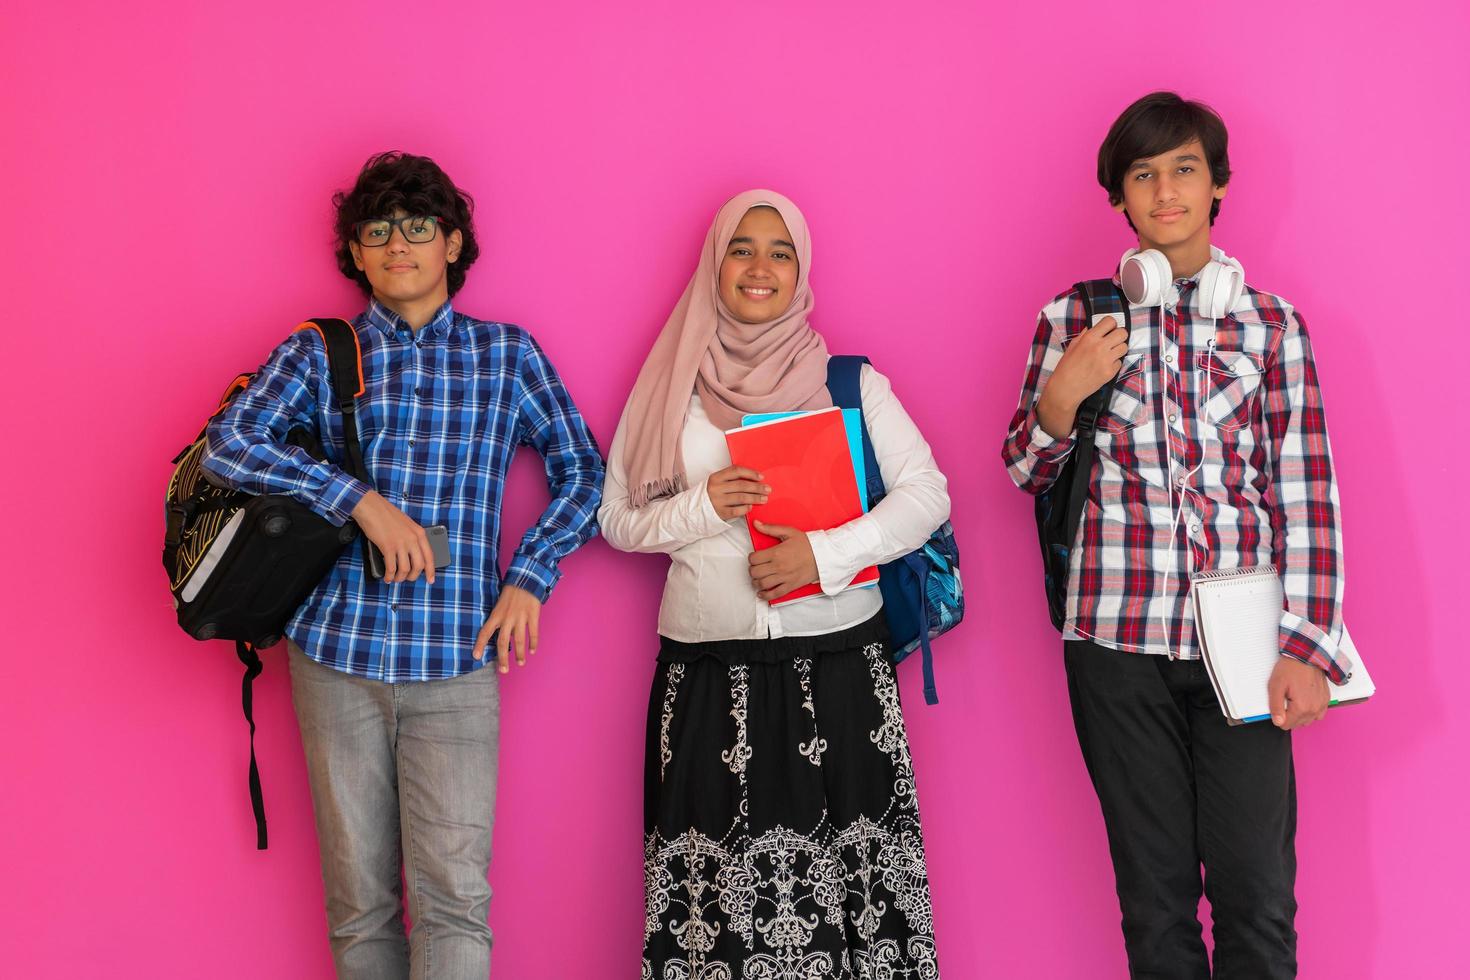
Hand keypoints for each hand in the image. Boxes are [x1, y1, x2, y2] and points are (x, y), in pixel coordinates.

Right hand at [350, 491, 434, 583]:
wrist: (372, 507)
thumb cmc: (386, 514)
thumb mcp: (407, 525)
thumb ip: (412, 538)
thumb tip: (411, 556)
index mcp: (419, 533)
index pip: (430, 556)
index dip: (431, 571)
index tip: (430, 580)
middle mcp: (413, 539)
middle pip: (419, 566)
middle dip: (413, 576)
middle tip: (407, 579)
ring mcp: (401, 543)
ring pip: (405, 569)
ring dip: (400, 577)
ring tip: (395, 578)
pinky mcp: (388, 547)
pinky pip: (391, 567)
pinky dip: (389, 575)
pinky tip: (387, 577)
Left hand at [472, 584, 541, 673]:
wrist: (526, 579)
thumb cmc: (511, 592)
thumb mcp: (500, 605)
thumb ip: (499, 620)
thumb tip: (501, 637)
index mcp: (496, 615)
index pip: (485, 632)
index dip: (480, 644)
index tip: (476, 656)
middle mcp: (507, 618)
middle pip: (502, 642)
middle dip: (503, 658)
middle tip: (504, 670)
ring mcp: (520, 617)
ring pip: (518, 640)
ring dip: (519, 654)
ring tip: (520, 663)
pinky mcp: (533, 615)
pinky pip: (533, 632)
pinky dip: (533, 643)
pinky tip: (532, 651)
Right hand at [707, 466, 769, 519]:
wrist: (695, 510)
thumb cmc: (710, 495)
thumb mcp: (717, 483)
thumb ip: (730, 480)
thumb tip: (754, 480)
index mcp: (716, 477)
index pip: (736, 471)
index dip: (750, 473)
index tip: (761, 477)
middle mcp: (716, 488)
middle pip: (741, 485)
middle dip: (757, 487)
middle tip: (767, 489)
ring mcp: (717, 501)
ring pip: (741, 498)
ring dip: (755, 498)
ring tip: (764, 499)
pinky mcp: (719, 513)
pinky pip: (736, 510)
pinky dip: (745, 508)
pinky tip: (751, 507)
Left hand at [747, 521, 817, 601]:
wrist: (823, 556)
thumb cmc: (807, 544)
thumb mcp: (789, 532)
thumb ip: (770, 528)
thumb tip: (756, 523)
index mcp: (776, 553)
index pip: (754, 559)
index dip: (752, 558)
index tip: (755, 558)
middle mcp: (778, 566)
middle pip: (755, 572)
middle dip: (752, 570)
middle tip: (756, 568)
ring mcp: (784, 577)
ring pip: (762, 584)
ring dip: (756, 582)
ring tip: (758, 579)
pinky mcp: (790, 586)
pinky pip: (775, 594)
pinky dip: (766, 596)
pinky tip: (762, 593)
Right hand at [1036, 316, 1128, 437]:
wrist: (1066, 388)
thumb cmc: (1066, 366)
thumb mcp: (1073, 345)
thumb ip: (1086, 335)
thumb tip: (1096, 327)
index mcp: (1089, 338)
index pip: (1110, 321)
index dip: (1111, 325)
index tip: (1108, 330)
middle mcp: (1100, 347)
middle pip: (1122, 333)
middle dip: (1118, 336)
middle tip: (1112, 341)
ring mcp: (1107, 360)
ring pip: (1125, 347)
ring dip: (1118, 349)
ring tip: (1109, 354)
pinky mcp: (1111, 372)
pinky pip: (1120, 362)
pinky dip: (1114, 363)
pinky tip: (1104, 366)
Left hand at [1267, 657, 1330, 729]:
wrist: (1306, 656)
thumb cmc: (1290, 668)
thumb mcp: (1276, 686)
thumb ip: (1275, 706)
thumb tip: (1278, 722)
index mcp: (1301, 708)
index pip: (1286, 725)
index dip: (1278, 716)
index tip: (1278, 704)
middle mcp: (1314, 709)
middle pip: (1297, 724)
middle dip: (1289, 715)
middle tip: (1285, 699)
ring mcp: (1322, 705)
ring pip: (1307, 720)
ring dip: (1300, 715)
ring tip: (1294, 699)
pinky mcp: (1326, 700)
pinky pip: (1318, 714)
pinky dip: (1310, 711)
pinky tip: (1304, 701)